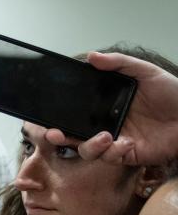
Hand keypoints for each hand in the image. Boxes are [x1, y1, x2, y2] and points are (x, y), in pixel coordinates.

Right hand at [45, 51, 177, 165]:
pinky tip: (126, 142)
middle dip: (61, 138)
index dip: (60, 117)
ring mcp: (115, 141)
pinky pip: (111, 158)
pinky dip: (114, 152)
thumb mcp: (146, 72)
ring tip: (104, 137)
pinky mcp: (128, 155)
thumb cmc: (174, 94)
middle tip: (55, 134)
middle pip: (74, 135)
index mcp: (106, 106)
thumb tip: (92, 56)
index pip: (76, 113)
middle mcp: (107, 124)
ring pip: (88, 150)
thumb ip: (119, 63)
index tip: (48, 119)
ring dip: (90, 146)